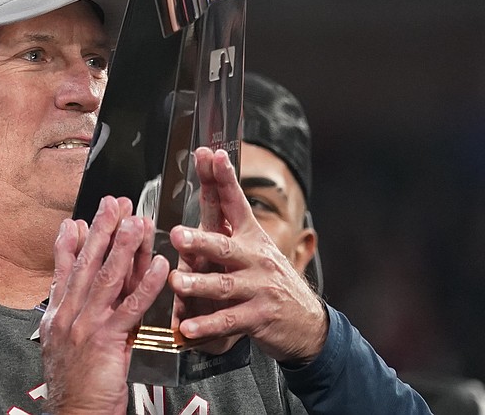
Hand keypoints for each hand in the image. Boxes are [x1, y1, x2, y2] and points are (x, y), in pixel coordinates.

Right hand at [40, 197, 167, 414]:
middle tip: (113, 203)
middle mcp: (68, 314)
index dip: (70, 241)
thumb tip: (79, 285)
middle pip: (86, 263)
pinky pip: (131, 307)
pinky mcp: (107, 340)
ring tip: (136, 222)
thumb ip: (74, 310)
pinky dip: (147, 285)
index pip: (64, 268)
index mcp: (57, 314)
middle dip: (101, 230)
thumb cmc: (76, 383)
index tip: (78, 218)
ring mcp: (86, 326)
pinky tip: (160, 266)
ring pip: (106, 278)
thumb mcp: (66, 341)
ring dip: (123, 247)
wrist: (76, 414)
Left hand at [169, 148, 327, 363]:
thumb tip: (209, 187)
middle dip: (201, 240)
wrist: (308, 323)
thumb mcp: (255, 249)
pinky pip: (229, 321)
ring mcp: (259, 288)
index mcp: (252, 237)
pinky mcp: (259, 317)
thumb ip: (229, 226)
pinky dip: (207, 325)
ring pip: (225, 285)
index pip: (236, 202)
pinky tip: (187, 328)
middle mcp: (256, 258)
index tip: (211, 155)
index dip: (223, 178)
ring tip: (176, 282)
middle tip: (178, 234)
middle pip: (225, 246)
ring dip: (199, 284)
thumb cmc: (270, 280)